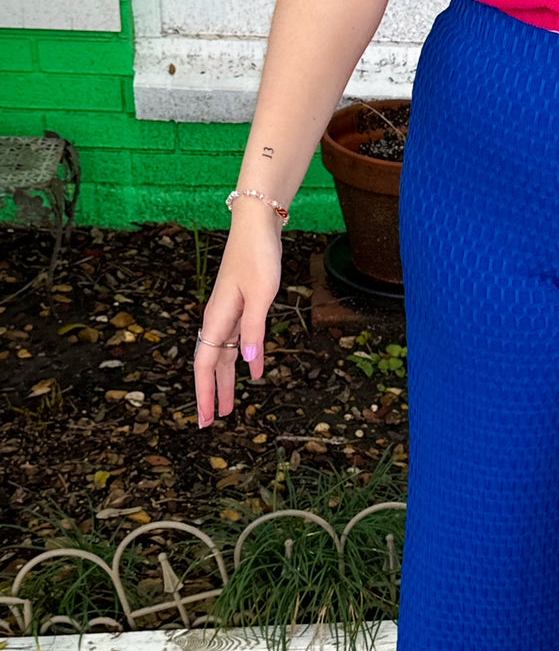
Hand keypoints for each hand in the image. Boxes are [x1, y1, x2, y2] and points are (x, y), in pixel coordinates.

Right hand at [193, 202, 282, 428]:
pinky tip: (254, 372)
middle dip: (210, 394)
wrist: (257, 227)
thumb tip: (248, 363)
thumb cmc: (258, 256)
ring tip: (229, 406)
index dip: (204, 393)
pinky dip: (243, 359)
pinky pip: (238, 341)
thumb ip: (255, 329)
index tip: (205, 419)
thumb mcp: (262, 295)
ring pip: (224, 355)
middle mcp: (219, 319)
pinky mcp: (241, 307)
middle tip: (211, 423)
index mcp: (218, 318)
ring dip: (226, 381)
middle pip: (211, 365)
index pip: (205, 364)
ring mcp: (230, 314)